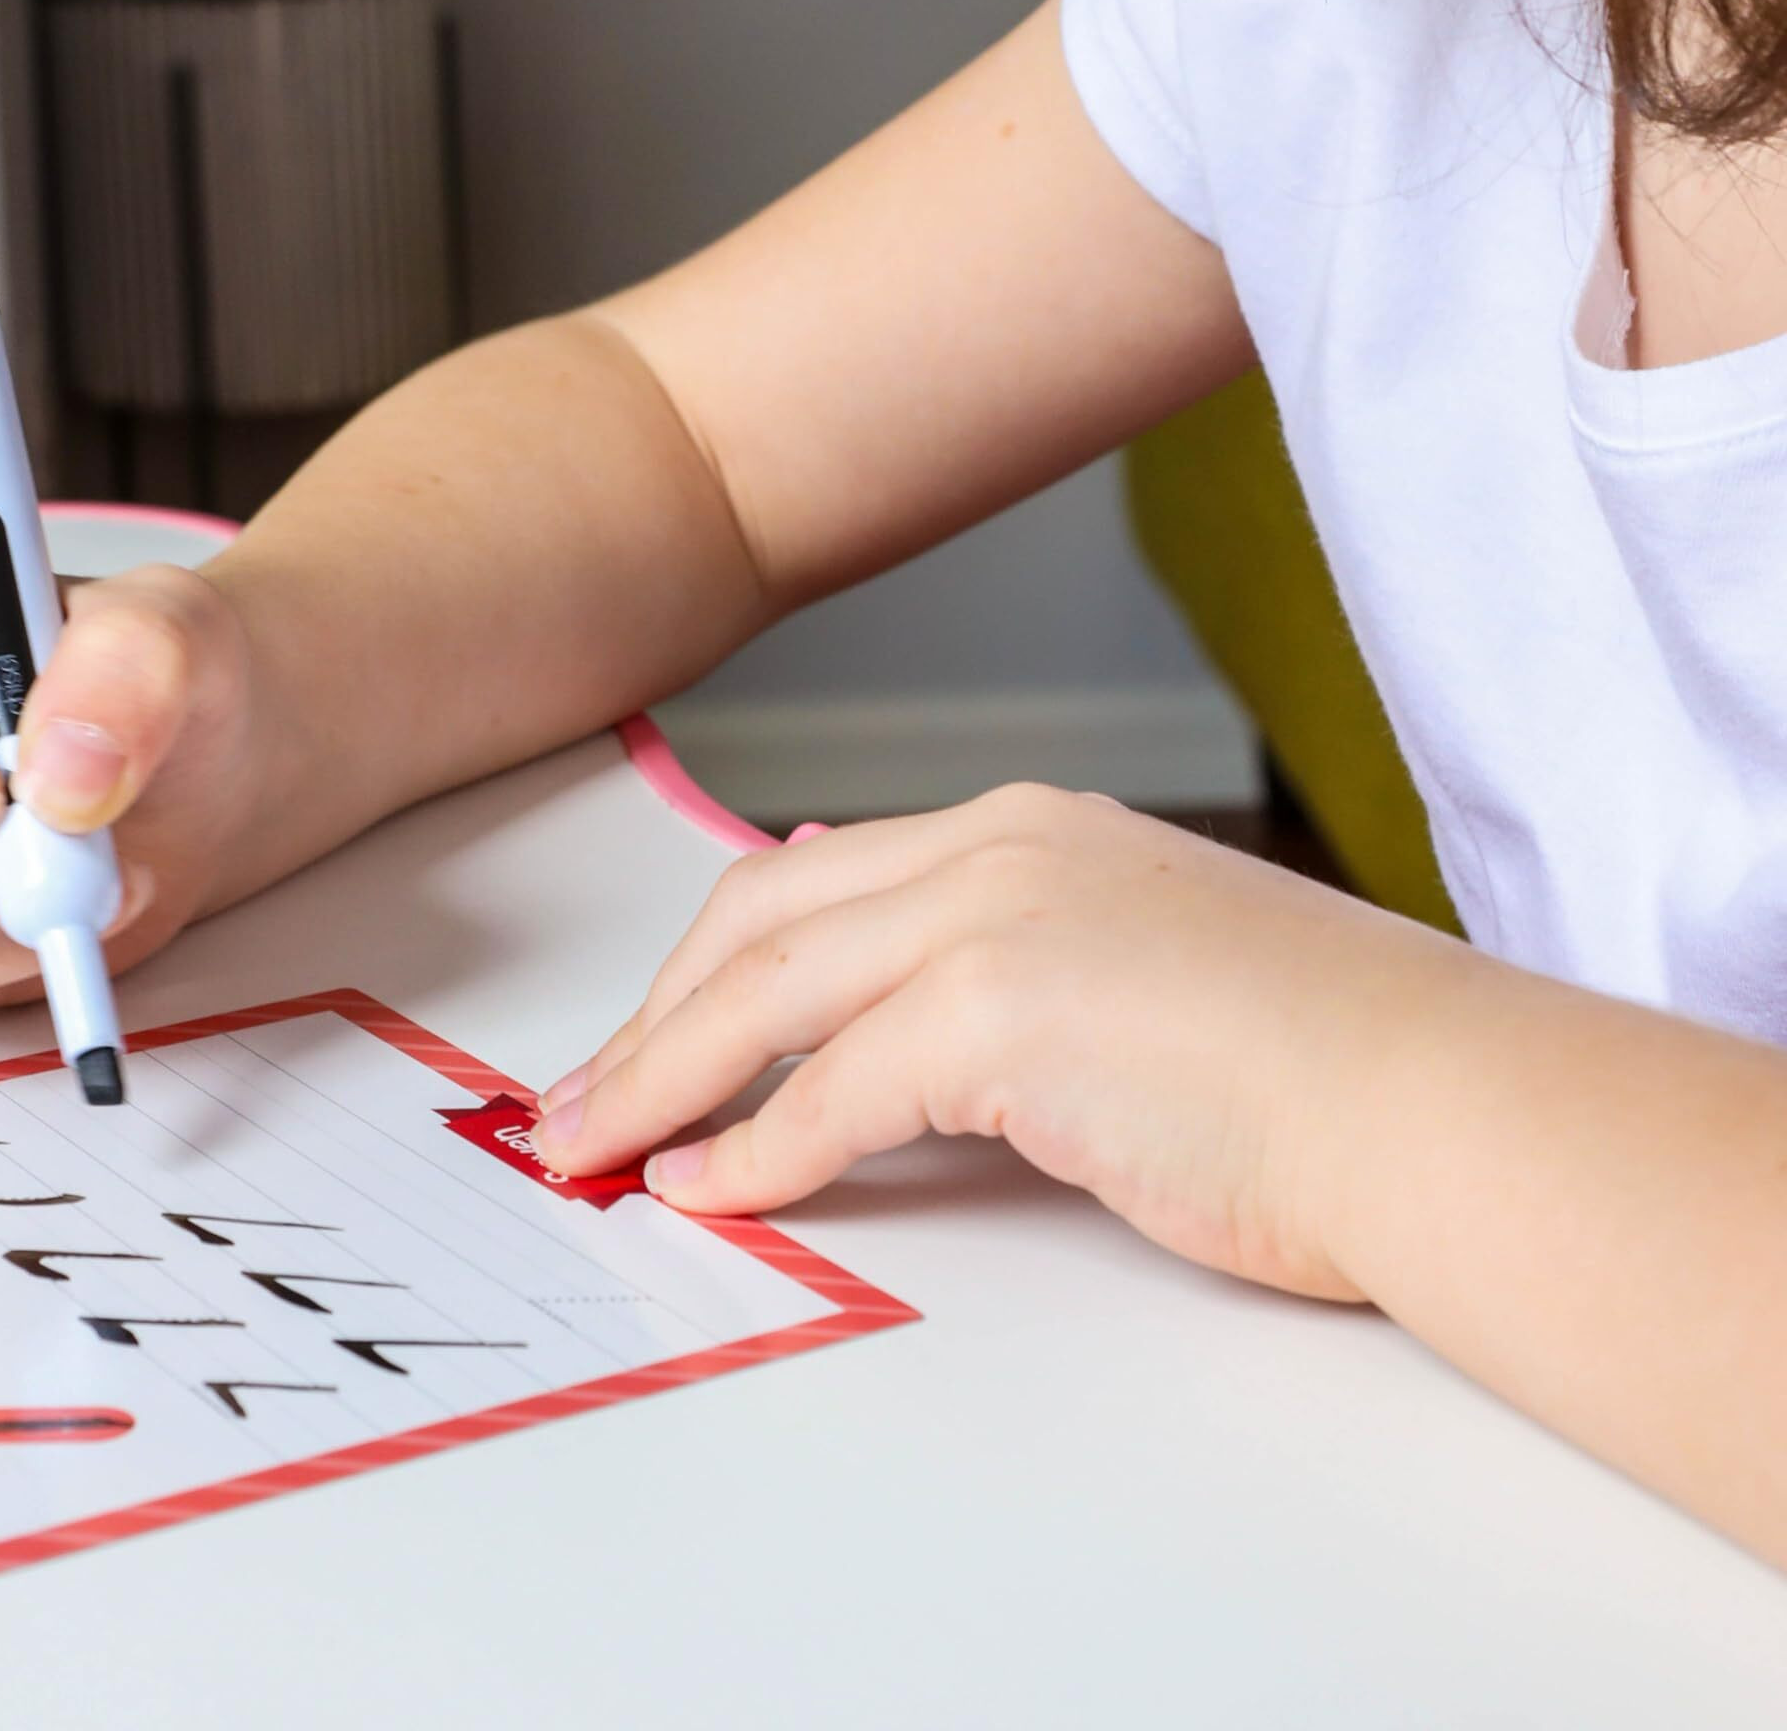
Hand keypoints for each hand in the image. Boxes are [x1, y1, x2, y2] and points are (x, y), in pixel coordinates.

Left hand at [527, 784, 1475, 1299]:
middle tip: (582, 1104)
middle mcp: (996, 846)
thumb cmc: (1317, 1063)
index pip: (809, 883)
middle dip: (652, 1019)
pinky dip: (756, 1150)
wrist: (1441, 1102)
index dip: (708, 969)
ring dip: (664, 1081)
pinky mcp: (1004, 1012)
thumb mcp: (1134, 972)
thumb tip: (881, 1031)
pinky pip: (830, 1093)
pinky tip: (712, 1192)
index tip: (648, 1040)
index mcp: (1025, 829)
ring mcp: (997, 916)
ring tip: (599, 1152)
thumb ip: (1005, 974)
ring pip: (765, 996)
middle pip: (756, 924)